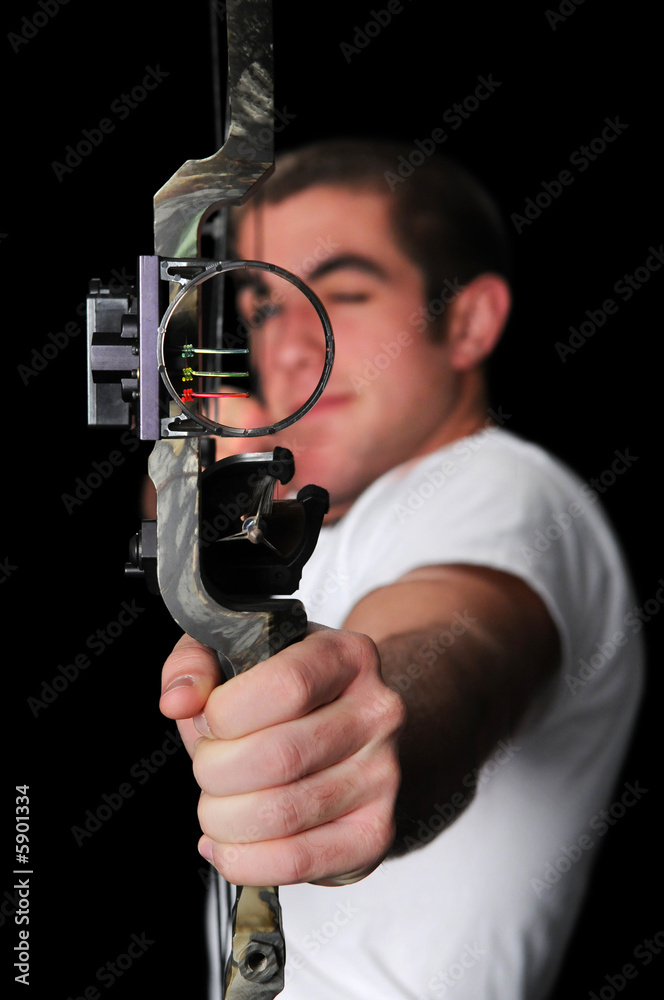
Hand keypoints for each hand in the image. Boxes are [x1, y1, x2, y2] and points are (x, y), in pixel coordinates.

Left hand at [159, 628, 404, 886]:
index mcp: (347, 656)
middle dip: (215, 771)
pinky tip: (226, 843)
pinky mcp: (374, 833)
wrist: (345, 734)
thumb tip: (178, 702)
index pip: (287, 685)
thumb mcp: (237, 654)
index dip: (226, 712)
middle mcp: (377, 713)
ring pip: (284, 814)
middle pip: (280, 756)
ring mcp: (383, 776)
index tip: (207, 721)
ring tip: (216, 805)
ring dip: (223, 818)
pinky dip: (244, 861)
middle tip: (207, 767)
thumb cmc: (280, 695)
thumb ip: (195, 663)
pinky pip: (299, 860)